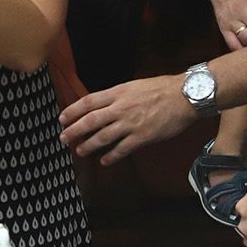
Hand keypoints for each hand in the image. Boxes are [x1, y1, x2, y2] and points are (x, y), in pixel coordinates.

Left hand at [59, 74, 194, 165]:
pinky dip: (111, 156)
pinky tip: (104, 161)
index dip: (72, 111)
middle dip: (74, 131)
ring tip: (80, 151)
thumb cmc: (162, 88)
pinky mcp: (142, 137)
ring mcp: (131, 123)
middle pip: (90, 121)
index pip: (88, 102)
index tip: (62, 119)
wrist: (185, 96)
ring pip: (103, 137)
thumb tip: (104, 105)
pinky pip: (122, 149)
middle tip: (63, 139)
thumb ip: (118, 96)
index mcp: (118, 92)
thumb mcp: (134, 86)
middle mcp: (121, 108)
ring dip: (88, 145)